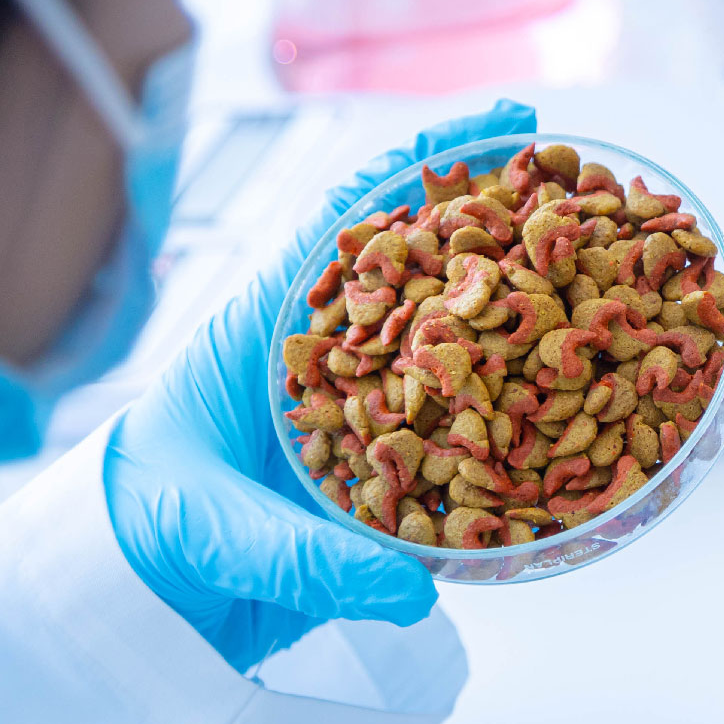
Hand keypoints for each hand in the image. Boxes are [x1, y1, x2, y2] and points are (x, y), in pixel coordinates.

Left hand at [104, 100, 536, 670]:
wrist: (129, 599)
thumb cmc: (146, 530)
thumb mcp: (217, 532)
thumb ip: (305, 556)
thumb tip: (408, 589)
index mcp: (265, 331)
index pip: (352, 225)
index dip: (427, 168)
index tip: (505, 123)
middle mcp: (320, 360)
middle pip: (421, 274)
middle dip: (496, 231)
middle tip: (581, 193)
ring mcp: (352, 413)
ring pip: (447, 351)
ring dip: (514, 324)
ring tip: (594, 292)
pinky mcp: (372, 474)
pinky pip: (453, 437)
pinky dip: (507, 425)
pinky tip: (565, 420)